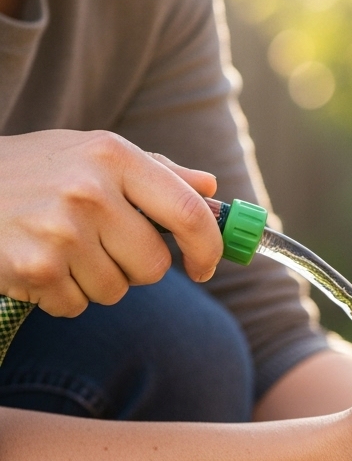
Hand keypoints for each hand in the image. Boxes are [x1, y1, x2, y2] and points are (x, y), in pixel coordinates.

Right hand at [0, 130, 223, 315]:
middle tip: (99, 247)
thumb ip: (156, 172)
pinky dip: (60, 296)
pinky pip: (76, 305)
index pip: (189, 213)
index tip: (204, 266)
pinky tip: (37, 264)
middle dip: (135, 267)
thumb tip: (210, 189)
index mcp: (113, 156)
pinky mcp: (35, 268)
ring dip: (95, 282)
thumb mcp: (89, 154)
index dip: (208, 248)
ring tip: (61, 250)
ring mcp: (61, 230)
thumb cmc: (32, 172)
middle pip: (154, 266)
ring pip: (117, 290)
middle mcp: (90, 190)